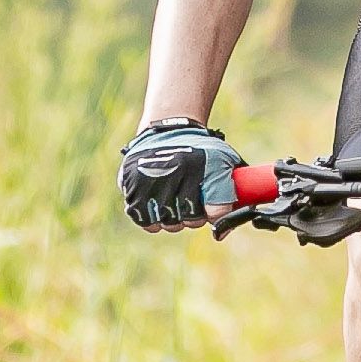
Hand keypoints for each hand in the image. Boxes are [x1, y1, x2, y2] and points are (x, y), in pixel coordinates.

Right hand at [119, 119, 236, 232]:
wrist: (169, 128)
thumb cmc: (201, 150)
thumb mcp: (224, 161)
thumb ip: (230, 194)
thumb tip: (222, 233)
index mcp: (203, 164)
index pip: (216, 211)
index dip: (216, 215)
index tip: (213, 207)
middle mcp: (177, 169)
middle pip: (191, 220)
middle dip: (194, 217)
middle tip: (191, 203)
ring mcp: (152, 176)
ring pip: (167, 222)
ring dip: (172, 220)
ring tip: (174, 204)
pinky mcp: (131, 182)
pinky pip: (141, 217)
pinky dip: (150, 219)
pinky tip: (157, 208)